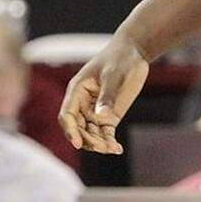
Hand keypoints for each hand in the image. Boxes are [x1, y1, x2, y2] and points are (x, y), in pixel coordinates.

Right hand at [58, 35, 149, 153]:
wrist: (133, 52)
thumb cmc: (120, 59)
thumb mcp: (114, 75)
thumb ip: (107, 96)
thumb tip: (101, 117)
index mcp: (76, 91)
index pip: (67, 116)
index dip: (70, 131)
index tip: (78, 144)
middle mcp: (82, 104)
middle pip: (78, 129)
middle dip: (88, 140)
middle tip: (104, 147)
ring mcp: (96, 111)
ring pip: (91, 134)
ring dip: (99, 144)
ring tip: (113, 149)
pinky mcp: (109, 116)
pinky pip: (105, 133)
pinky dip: (109, 142)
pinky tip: (117, 149)